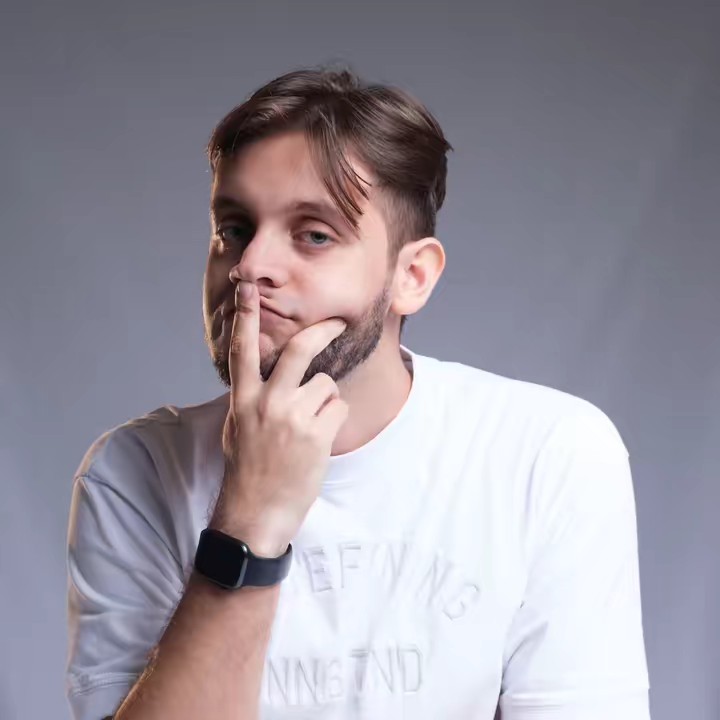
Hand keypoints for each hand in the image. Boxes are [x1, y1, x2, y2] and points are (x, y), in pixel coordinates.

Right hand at [214, 281, 347, 556]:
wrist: (256, 512)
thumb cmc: (247, 470)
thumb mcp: (239, 428)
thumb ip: (252, 398)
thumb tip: (264, 375)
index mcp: (244, 400)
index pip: (242, 350)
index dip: (245, 316)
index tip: (247, 289)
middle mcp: (268, 403)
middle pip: (300, 350)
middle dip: (323, 330)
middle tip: (337, 322)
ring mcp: (293, 418)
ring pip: (326, 385)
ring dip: (325, 401)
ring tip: (309, 428)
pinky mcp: (317, 435)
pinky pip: (338, 408)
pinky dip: (333, 421)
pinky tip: (318, 441)